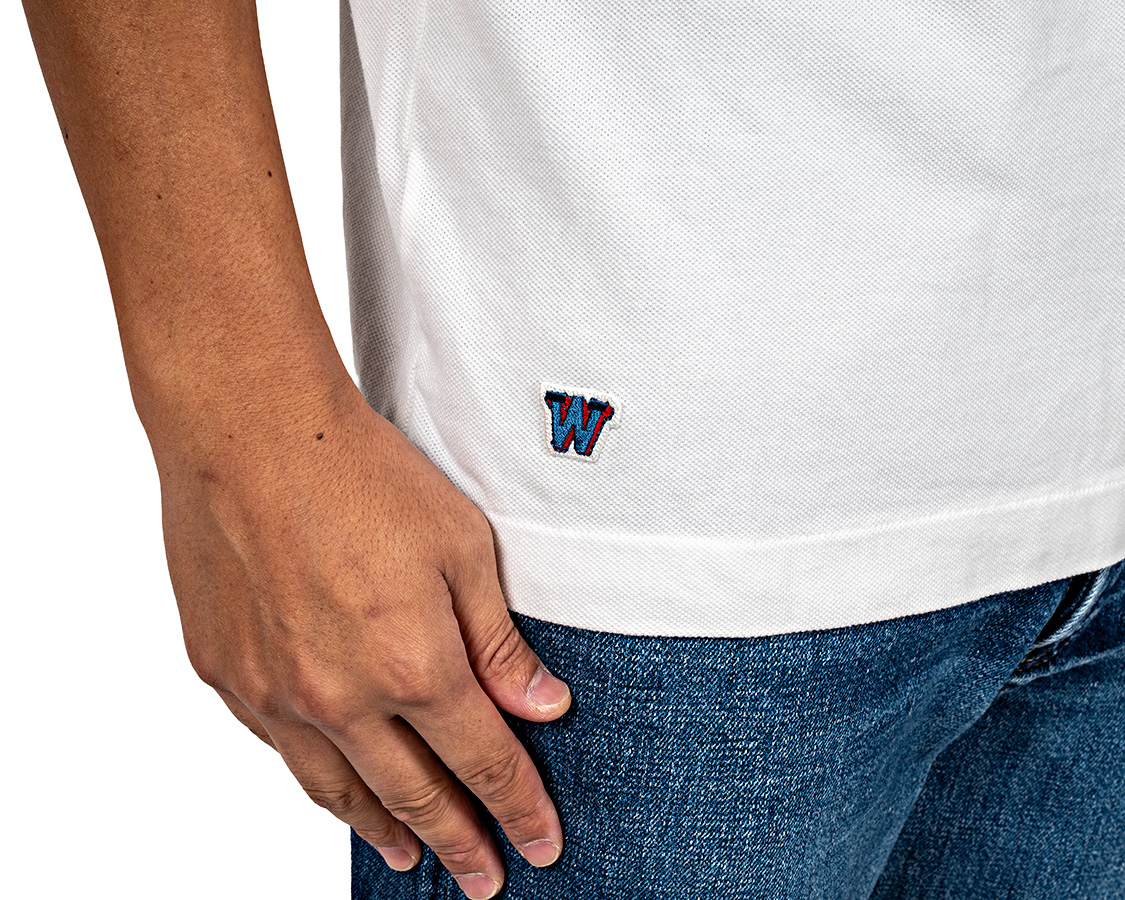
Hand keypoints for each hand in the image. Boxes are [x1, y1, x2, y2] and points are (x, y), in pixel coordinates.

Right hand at [157, 387, 570, 899]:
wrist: (250, 433)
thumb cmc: (362, 476)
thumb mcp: (463, 548)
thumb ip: (499, 643)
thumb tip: (541, 707)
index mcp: (414, 666)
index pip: (483, 765)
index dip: (518, 809)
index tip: (543, 844)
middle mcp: (341, 699)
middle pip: (414, 796)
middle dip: (459, 844)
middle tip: (484, 879)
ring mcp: (275, 694)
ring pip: (338, 790)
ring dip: (383, 831)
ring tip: (412, 856)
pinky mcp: (226, 675)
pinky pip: (279, 751)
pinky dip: (318, 781)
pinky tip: (334, 787)